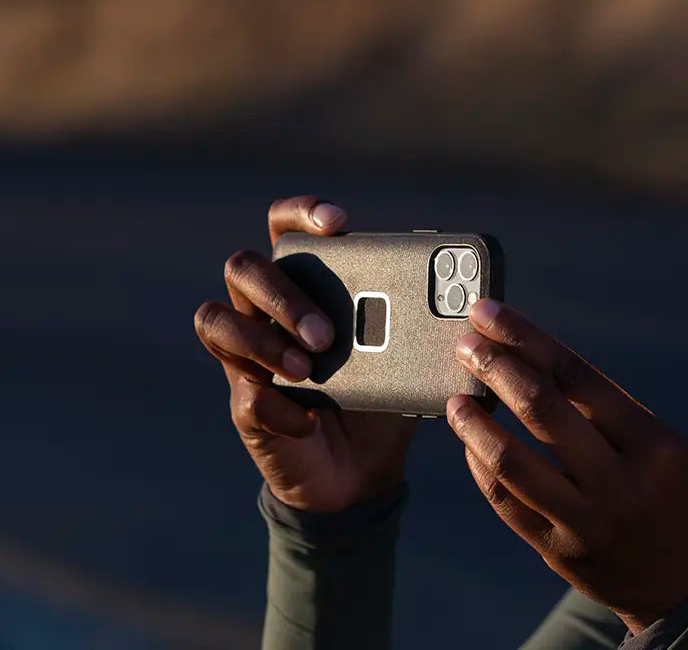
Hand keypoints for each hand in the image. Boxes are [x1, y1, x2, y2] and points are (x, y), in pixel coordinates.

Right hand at [194, 196, 417, 511]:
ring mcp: (248, 356)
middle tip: (327, 332)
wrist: (362, 474)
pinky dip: (280, 407)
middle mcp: (267, 311)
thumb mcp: (410, 361)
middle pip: (243, 267)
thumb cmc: (383, 401)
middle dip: (284, 295)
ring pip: (217, 319)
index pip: (285, 226)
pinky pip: (244, 392)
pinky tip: (310, 421)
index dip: (302, 212)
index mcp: (307, 284)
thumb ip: (427, 331)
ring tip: (310, 370)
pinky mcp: (246, 404)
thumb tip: (470, 309)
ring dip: (264, 341)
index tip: (338, 222)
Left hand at [445, 299, 687, 633]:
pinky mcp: (561, 551)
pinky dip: (482, 467)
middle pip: (542, 410)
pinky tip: (471, 445)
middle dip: (495, 368)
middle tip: (465, 344)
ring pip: (512, 461)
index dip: (526, 338)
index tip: (489, 314)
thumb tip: (528, 363)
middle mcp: (621, 481)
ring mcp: (588, 521)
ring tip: (455, 399)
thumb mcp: (663, 447)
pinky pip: (507, 502)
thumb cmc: (673, 498)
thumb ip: (604, 412)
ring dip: (474, 423)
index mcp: (653, 442)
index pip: (577, 375)